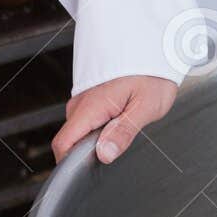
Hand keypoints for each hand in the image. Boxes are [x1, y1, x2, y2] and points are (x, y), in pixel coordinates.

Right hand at [52, 75, 178, 165]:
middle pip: (70, 142)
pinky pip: (87, 121)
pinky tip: (121, 120)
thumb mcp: (147, 105)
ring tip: (125, 127)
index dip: (70, 165)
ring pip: (79, 132)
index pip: (63, 144)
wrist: (153, 44)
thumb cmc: (153, 70)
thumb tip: (104, 154)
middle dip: (89, 153)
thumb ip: (124, 131)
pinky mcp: (90, 98)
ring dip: (96, 139)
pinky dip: (99, 128)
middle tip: (119, 147)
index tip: (88, 173)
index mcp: (92, 106)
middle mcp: (81, 103)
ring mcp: (84, 99)